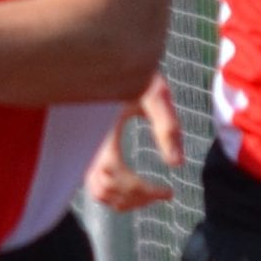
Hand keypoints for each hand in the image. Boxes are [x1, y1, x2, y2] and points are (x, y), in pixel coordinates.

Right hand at [84, 72, 183, 211]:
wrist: (111, 60)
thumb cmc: (136, 74)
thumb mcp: (156, 95)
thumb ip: (166, 126)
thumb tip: (176, 163)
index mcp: (103, 131)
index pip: (116, 174)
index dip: (142, 189)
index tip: (169, 190)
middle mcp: (88, 143)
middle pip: (105, 188)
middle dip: (136, 198)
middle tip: (164, 194)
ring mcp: (84, 148)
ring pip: (96, 190)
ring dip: (123, 200)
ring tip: (150, 195)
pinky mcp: (86, 150)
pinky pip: (93, 182)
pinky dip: (112, 194)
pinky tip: (134, 187)